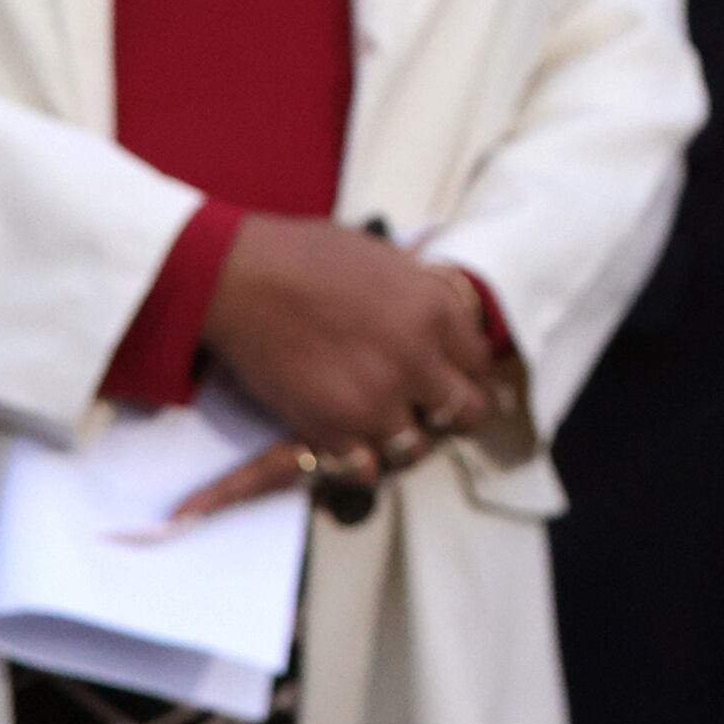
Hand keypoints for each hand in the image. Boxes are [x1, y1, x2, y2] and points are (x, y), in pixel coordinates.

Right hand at [196, 216, 498, 475]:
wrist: (241, 277)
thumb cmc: (308, 255)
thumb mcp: (387, 260)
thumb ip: (423, 295)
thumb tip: (446, 314)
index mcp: (436, 310)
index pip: (482, 363)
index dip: (469, 372)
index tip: (455, 376)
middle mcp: (416, 361)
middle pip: (466, 413)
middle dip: (452, 413)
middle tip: (431, 408)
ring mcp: (374, 401)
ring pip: (417, 449)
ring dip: (403, 438)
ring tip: (385, 423)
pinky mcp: (331, 430)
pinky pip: (366, 469)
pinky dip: (360, 459)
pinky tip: (350, 439)